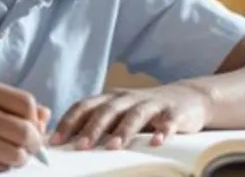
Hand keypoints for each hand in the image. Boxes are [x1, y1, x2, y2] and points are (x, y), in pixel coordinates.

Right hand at [0, 80, 49, 171]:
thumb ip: (14, 105)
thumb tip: (45, 117)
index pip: (26, 103)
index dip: (36, 118)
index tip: (34, 126)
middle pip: (24, 131)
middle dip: (35, 143)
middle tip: (32, 147)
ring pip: (16, 154)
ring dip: (21, 158)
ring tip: (14, 153)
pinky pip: (0, 167)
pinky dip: (4, 165)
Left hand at [51, 83, 212, 149]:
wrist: (188, 98)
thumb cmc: (144, 111)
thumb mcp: (119, 113)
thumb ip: (98, 123)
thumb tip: (66, 143)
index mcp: (111, 98)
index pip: (85, 106)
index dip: (69, 122)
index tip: (56, 140)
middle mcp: (128, 98)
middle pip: (107, 110)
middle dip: (92, 128)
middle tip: (81, 147)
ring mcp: (151, 103)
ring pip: (135, 115)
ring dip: (123, 131)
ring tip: (113, 147)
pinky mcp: (174, 112)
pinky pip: (168, 121)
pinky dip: (163, 131)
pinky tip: (157, 142)